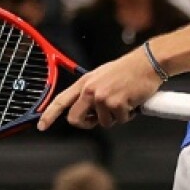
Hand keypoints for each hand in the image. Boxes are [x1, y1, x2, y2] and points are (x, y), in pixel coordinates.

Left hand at [38, 44, 162, 129]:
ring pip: (102, 123)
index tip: (41, 126)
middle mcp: (90, 89)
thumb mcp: (102, 76)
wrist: (148, 62)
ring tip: (124, 100)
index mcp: (85, 82)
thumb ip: (91, 91)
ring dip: (115, 116)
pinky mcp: (116, 104)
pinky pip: (119, 121)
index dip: (49, 115)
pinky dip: (128, 115)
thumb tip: (87, 111)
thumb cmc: (128, 70)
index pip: (61, 100)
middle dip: (87, 123)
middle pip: (75, 119)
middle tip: (100, 118)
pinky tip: (132, 101)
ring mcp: (102, 97)